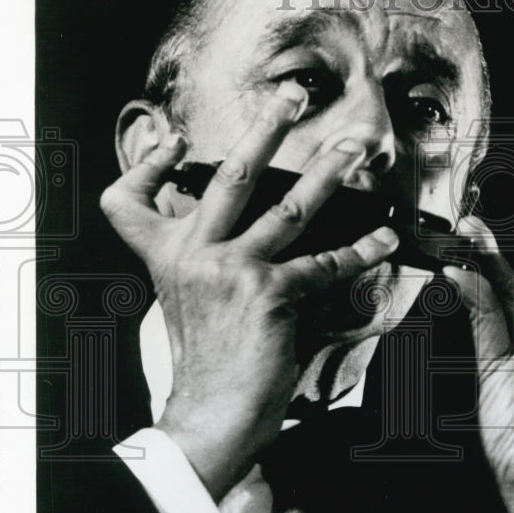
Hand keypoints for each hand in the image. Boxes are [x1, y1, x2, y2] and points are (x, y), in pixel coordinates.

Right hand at [101, 86, 398, 500]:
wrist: (209, 417)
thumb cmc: (206, 364)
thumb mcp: (188, 306)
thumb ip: (206, 263)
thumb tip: (253, 229)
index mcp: (166, 256)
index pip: (129, 201)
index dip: (145, 165)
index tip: (174, 142)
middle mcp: (192, 255)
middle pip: (231, 180)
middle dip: (266, 130)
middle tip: (292, 95)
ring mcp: (229, 271)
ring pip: (288, 208)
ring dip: (328, 173)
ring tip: (355, 148)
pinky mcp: (268, 295)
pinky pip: (325, 263)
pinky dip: (359, 249)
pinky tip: (384, 238)